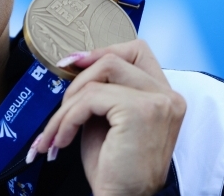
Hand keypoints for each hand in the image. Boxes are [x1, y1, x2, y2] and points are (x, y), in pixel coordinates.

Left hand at [27, 39, 185, 195]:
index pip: (137, 51)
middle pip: (114, 59)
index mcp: (165, 96)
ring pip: (97, 79)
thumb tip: (76, 65)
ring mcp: (157, 102)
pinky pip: (89, 98)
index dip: (103, 51)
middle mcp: (168, 96)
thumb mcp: (110, 122)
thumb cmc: (115, 171)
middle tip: (60, 107)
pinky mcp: (139, 111)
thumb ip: (103, 92)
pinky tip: (61, 140)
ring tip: (55, 133)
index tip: (75, 62)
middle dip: (78, 80)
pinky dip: (67, 119)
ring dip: (66, 107)